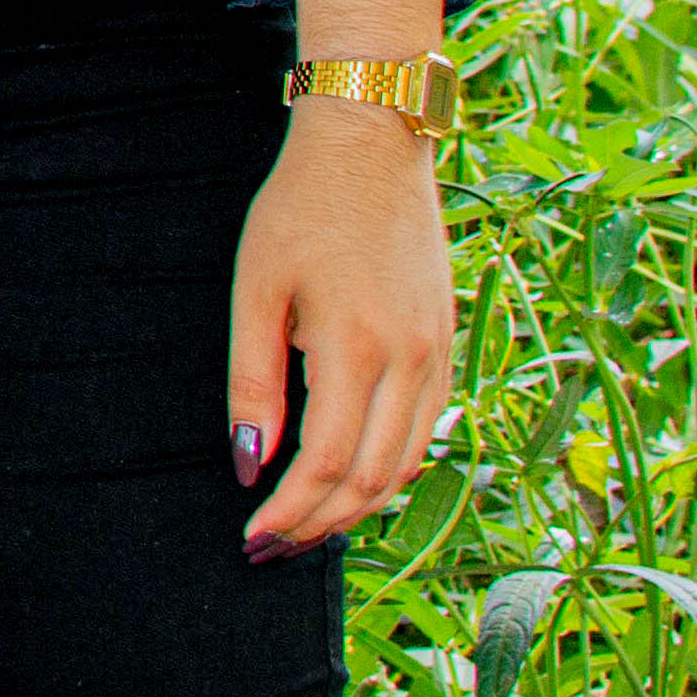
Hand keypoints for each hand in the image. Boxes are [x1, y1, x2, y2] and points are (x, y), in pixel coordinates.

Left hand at [231, 101, 454, 556]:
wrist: (372, 148)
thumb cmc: (299, 211)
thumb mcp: (256, 290)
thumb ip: (252, 382)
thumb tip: (249, 462)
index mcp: (357, 347)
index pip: (327, 464)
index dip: (291, 512)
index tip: (253, 537)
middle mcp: (411, 361)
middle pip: (372, 480)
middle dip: (321, 525)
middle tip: (272, 548)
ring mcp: (438, 354)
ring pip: (406, 462)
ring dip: (358, 505)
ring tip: (306, 526)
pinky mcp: (447, 344)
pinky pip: (424, 428)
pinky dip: (388, 466)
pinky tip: (350, 478)